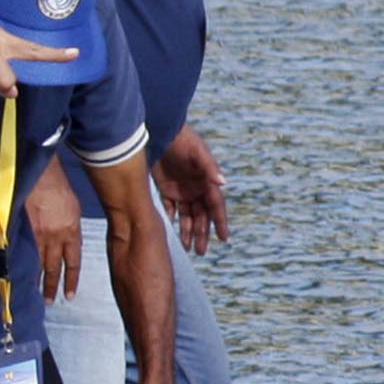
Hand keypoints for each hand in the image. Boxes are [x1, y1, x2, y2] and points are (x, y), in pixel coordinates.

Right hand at [26, 159, 84, 299]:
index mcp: (71, 232)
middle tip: (49, 302)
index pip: (73, 262)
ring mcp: (38, 235)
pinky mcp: (22, 230)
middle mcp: (56, 238)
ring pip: (37, 263)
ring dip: (36, 279)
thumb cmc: (58, 186)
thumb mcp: (72, 209)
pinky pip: (23, 252)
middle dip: (52, 286)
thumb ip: (70, 228)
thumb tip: (67, 240)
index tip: (69, 295)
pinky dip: (21, 264)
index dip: (71, 280)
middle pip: (54, 267)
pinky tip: (17, 273)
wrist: (41, 174)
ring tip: (33, 293)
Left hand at [157, 126, 230, 253]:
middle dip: (202, 234)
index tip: (224, 238)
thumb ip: (209, 168)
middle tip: (201, 252)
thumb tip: (223, 183)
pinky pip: (170, 210)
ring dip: (188, 232)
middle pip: (202, 216)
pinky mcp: (166, 190)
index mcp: (206, 182)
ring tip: (188, 249)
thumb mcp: (197, 152)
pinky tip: (171, 234)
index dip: (220, 222)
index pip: (215, 206)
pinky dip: (171, 221)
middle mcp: (196, 189)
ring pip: (187, 216)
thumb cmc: (182, 140)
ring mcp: (181, 191)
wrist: (160, 131)